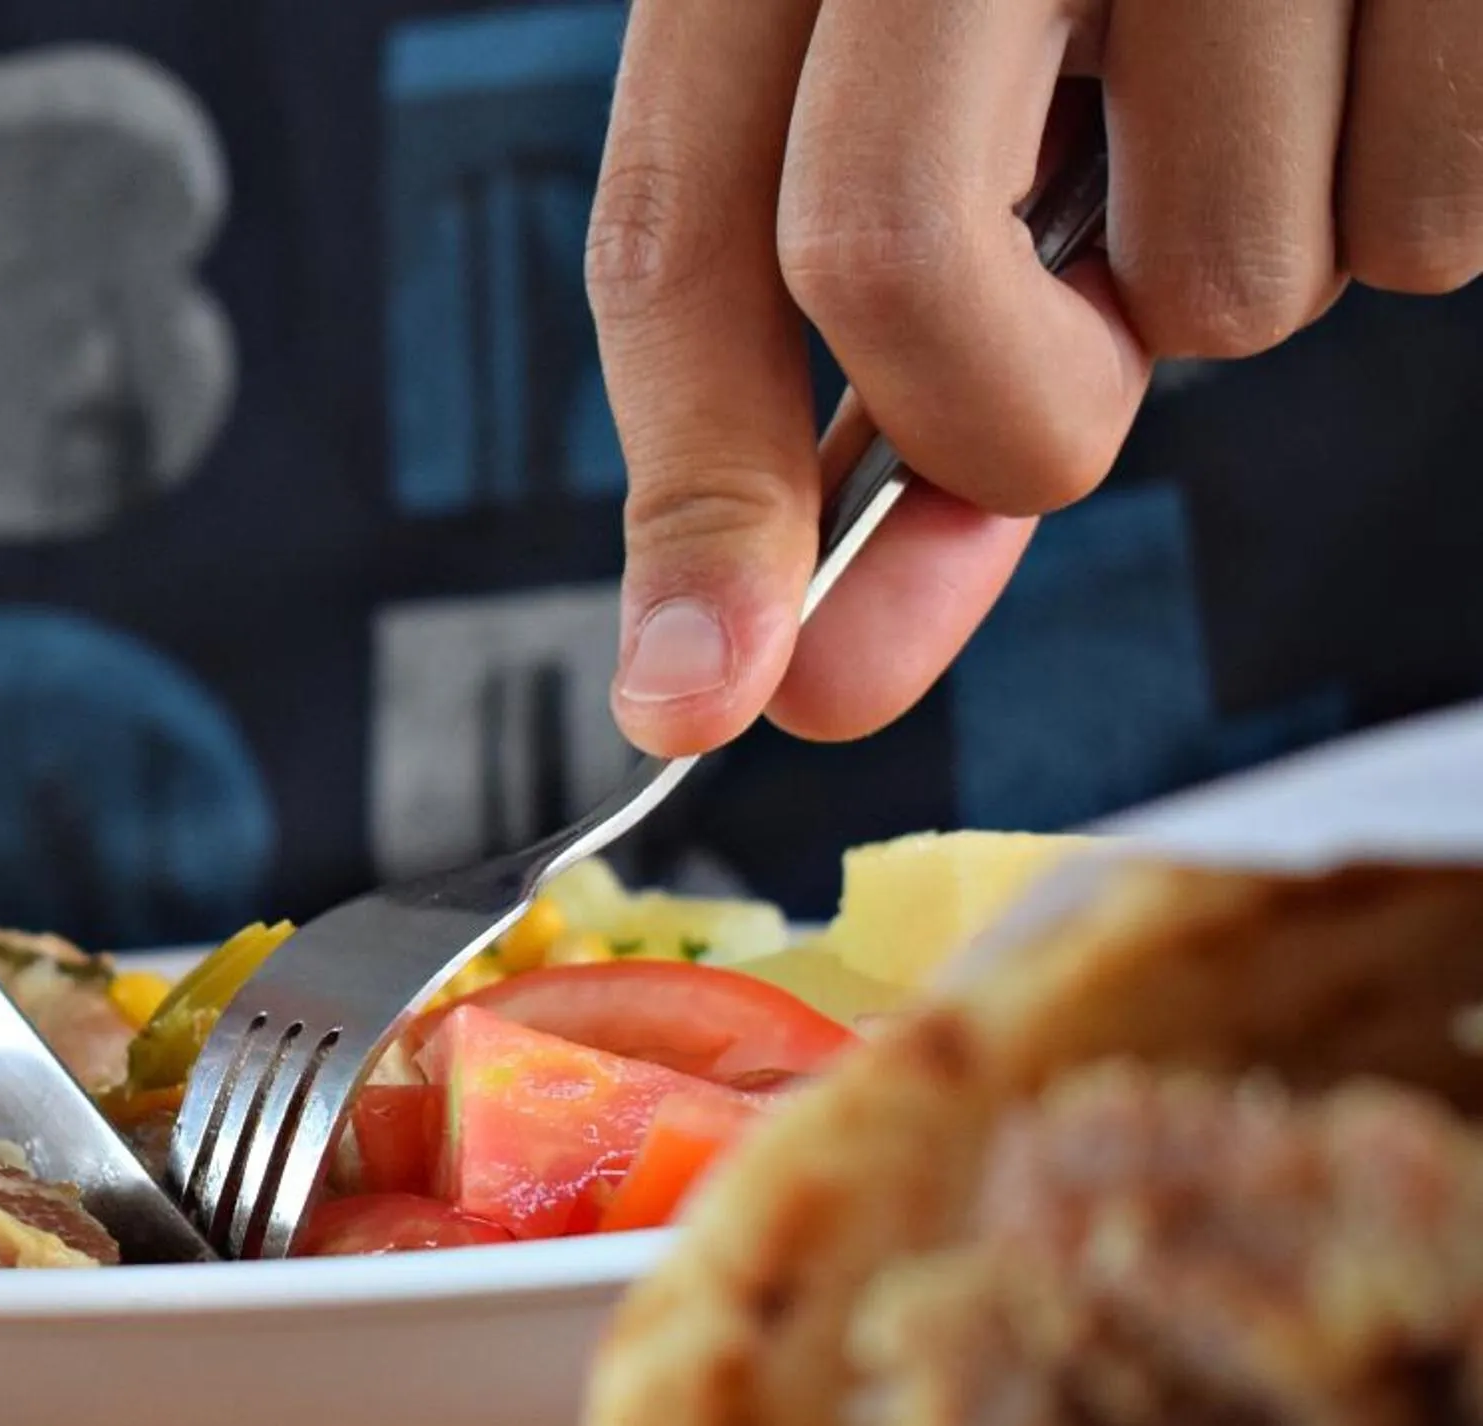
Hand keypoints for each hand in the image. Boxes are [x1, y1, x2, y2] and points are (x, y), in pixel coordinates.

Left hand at [590, 0, 1482, 756]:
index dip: (692, 493)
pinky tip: (1372, 66)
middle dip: (982, 427)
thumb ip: (877, 366)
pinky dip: (1399, 209)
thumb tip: (785, 672)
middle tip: (1066, 414)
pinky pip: (1422, 232)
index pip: (677, 232)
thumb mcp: (964, 104)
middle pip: (881, 263)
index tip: (691, 700)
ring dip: (1236, 282)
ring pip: (1217, 282)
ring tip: (1262, 102)